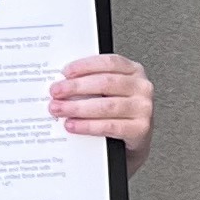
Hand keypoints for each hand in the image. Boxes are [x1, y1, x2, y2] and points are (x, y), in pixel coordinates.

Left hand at [49, 51, 152, 172]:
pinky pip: (110, 126)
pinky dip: (88, 126)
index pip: (109, 62)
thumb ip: (92, 81)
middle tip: (55, 92)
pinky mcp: (140, 129)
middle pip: (105, 83)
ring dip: (78, 108)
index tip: (65, 72)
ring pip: (106, 106)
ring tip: (60, 109)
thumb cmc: (118, 110)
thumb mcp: (109, 90)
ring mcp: (144, 108)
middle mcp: (142, 87)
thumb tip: (62, 82)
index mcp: (133, 70)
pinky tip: (73, 125)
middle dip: (76, 87)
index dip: (86, 66)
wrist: (134, 137)